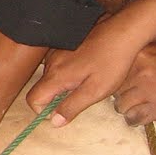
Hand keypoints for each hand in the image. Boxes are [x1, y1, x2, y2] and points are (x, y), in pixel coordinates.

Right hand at [26, 18, 151, 124]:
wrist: (122, 32)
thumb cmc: (112, 63)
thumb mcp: (95, 91)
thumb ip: (72, 106)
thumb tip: (54, 122)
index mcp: (56, 76)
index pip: (33, 99)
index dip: (43, 111)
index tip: (62, 111)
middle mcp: (51, 63)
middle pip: (42, 88)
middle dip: (57, 97)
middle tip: (83, 95)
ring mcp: (57, 52)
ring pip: (51, 76)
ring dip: (64, 84)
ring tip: (88, 80)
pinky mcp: (65, 45)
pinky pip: (59, 64)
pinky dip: (68, 71)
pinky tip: (88, 67)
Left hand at [107, 42, 155, 124]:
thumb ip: (135, 55)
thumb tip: (111, 66)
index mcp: (140, 56)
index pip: (113, 72)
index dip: (115, 79)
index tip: (119, 83)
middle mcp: (142, 74)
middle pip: (114, 90)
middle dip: (120, 94)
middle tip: (130, 94)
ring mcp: (149, 93)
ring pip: (120, 107)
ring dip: (126, 108)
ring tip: (134, 105)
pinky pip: (134, 119)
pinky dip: (134, 119)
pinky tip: (140, 114)